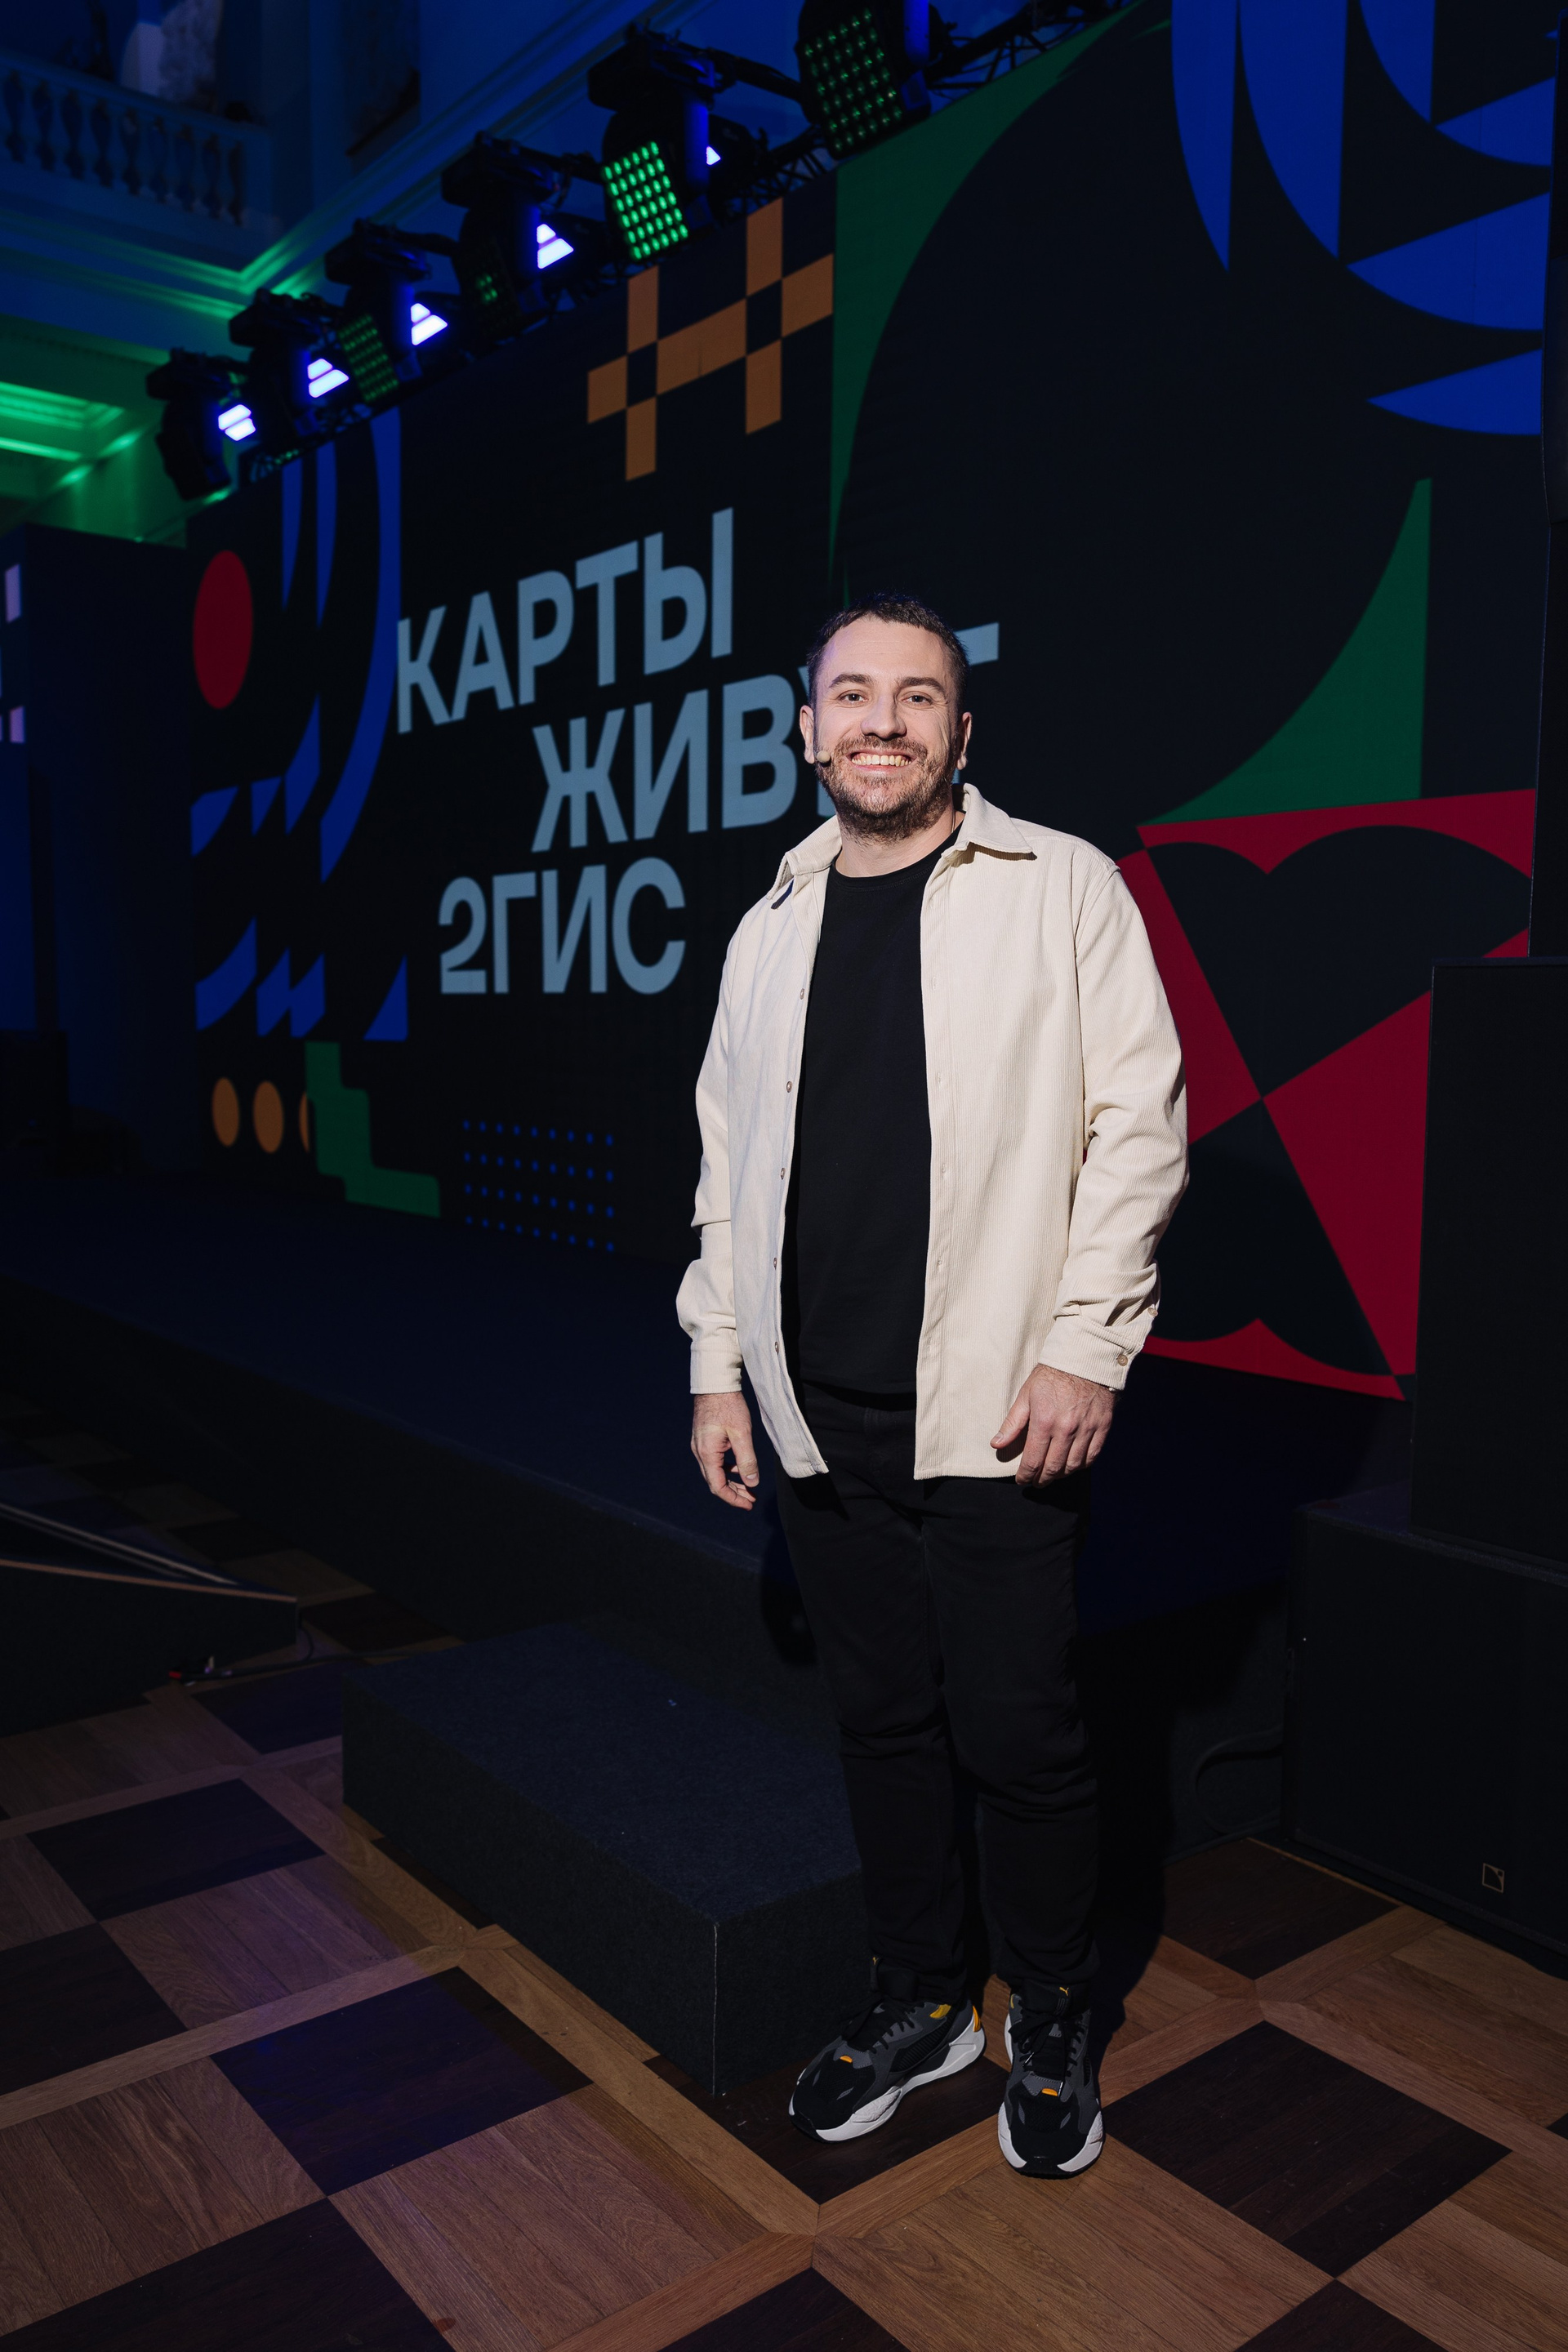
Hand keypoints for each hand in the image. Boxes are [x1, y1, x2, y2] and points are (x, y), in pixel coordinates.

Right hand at [691, 1391, 759, 1509]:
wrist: (715, 1383)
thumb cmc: (728, 1405)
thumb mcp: (742, 1433)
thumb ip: (747, 1460)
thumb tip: (752, 1482)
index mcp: (707, 1453)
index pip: (717, 1486)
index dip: (733, 1499)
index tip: (748, 1504)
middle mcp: (700, 1452)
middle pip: (715, 1482)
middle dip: (734, 1493)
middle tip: (751, 1499)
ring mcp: (700, 1445)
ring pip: (715, 1472)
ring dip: (731, 1482)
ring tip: (748, 1487)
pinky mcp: (704, 1439)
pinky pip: (714, 1461)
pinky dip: (727, 1469)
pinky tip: (739, 1469)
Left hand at [991, 1364, 1114, 1484]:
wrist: (1085, 1358)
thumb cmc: (1052, 1375)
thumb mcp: (1026, 1395)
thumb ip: (1012, 1423)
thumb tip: (996, 1444)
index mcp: (1044, 1422)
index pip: (1033, 1460)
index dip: (1025, 1475)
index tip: (1022, 1480)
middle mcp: (1066, 1429)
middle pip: (1053, 1468)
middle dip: (1042, 1479)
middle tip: (1037, 1482)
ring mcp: (1086, 1429)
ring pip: (1073, 1466)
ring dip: (1061, 1475)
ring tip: (1053, 1474)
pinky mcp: (1102, 1427)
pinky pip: (1092, 1456)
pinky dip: (1081, 1465)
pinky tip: (1072, 1464)